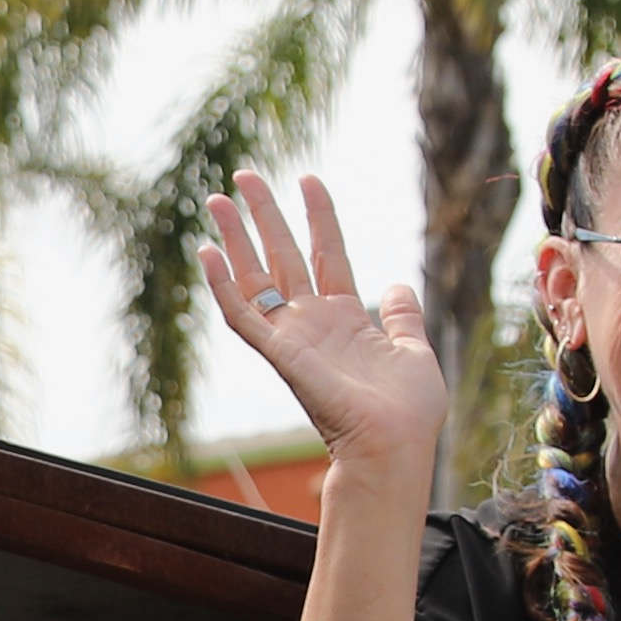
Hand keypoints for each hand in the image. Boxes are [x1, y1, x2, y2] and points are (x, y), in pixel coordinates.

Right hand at [196, 173, 454, 474]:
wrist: (395, 445)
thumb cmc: (409, 412)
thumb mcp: (414, 351)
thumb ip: (404, 317)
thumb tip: (399, 285)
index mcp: (347, 319)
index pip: (328, 254)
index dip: (318, 216)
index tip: (308, 178)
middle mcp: (314, 323)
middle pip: (282, 256)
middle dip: (263, 215)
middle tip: (244, 175)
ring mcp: (293, 337)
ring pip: (254, 278)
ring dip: (234, 238)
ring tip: (215, 198)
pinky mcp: (279, 354)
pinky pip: (243, 315)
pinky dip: (222, 285)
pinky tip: (207, 252)